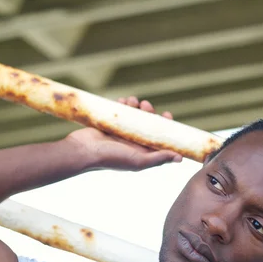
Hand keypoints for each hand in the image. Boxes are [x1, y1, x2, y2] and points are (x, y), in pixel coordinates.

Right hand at [65, 96, 182, 171]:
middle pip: (147, 124)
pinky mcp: (110, 125)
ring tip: (132, 100)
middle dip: (149, 112)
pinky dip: (123, 104)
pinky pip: (120, 112)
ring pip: (134, 116)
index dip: (165, 126)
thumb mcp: (138, 161)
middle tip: (145, 105)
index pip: (159, 138)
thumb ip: (158, 159)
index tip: (166, 115)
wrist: (83, 151)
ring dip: (135, 106)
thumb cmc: (110, 158)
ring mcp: (120, 133)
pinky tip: (122, 100)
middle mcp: (132, 143)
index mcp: (141, 152)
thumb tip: (179, 158)